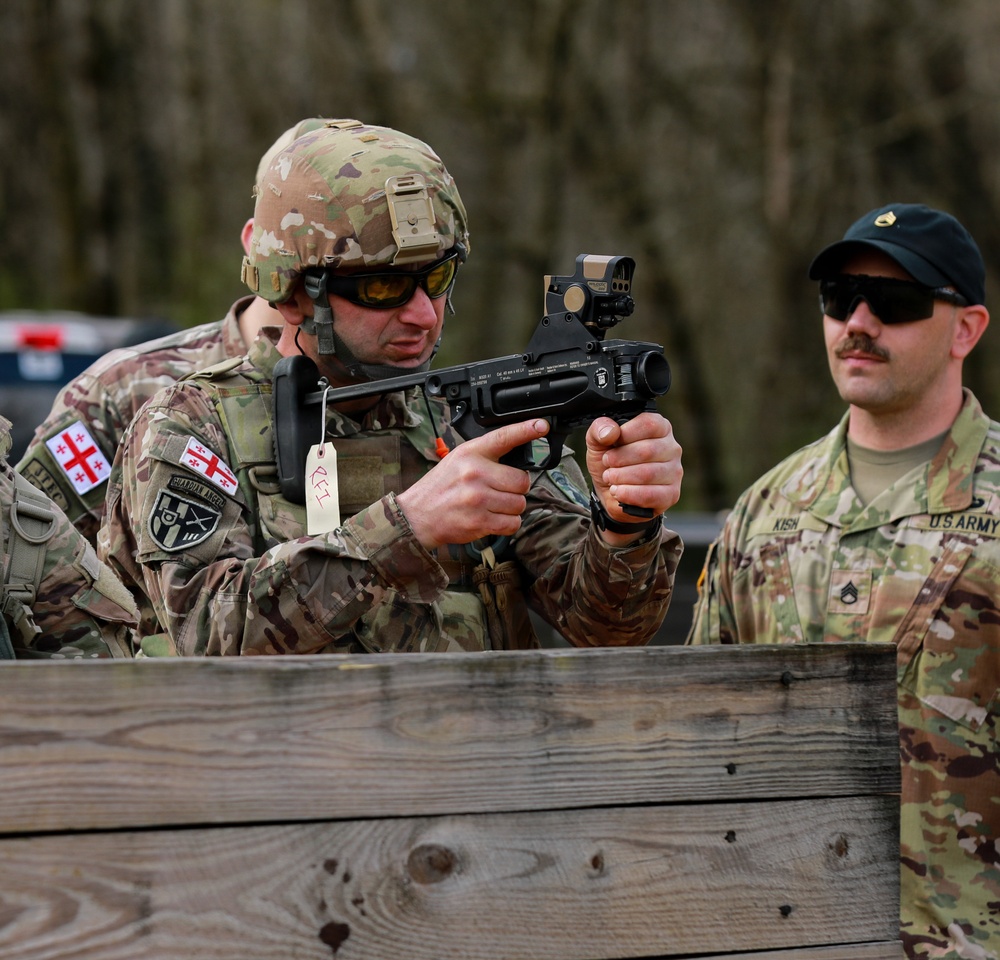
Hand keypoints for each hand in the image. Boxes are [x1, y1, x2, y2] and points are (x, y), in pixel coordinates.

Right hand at [397, 418, 549, 549]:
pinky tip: (492, 518)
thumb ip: (485, 456)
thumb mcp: (458, 460)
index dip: (526, 430)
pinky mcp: (479, 521)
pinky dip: (507, 524)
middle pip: (522, 481)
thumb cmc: (440, 487)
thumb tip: (517, 458)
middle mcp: (475, 473)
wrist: (417, 515)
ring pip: (519, 504)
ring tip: (492, 506)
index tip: (541, 425)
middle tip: (500, 490)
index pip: (504, 437)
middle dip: (516, 488)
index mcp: (471, 454)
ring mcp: (478, 499)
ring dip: (511, 508)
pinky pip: (512, 524)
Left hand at [585, 412, 682, 540]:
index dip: (626, 434)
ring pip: (648, 474)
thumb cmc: (610, 461)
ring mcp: (674, 472)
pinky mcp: (671, 494)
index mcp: (659, 428)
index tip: (612, 443)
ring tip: (610, 478)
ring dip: (622, 477)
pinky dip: (629, 494)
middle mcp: (671, 448)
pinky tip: (618, 492)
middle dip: (620, 459)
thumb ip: (600, 429)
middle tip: (607, 463)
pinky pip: (651, 495)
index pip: (649, 424)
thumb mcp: (598, 441)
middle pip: (648, 451)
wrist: (610, 491)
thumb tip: (611, 432)